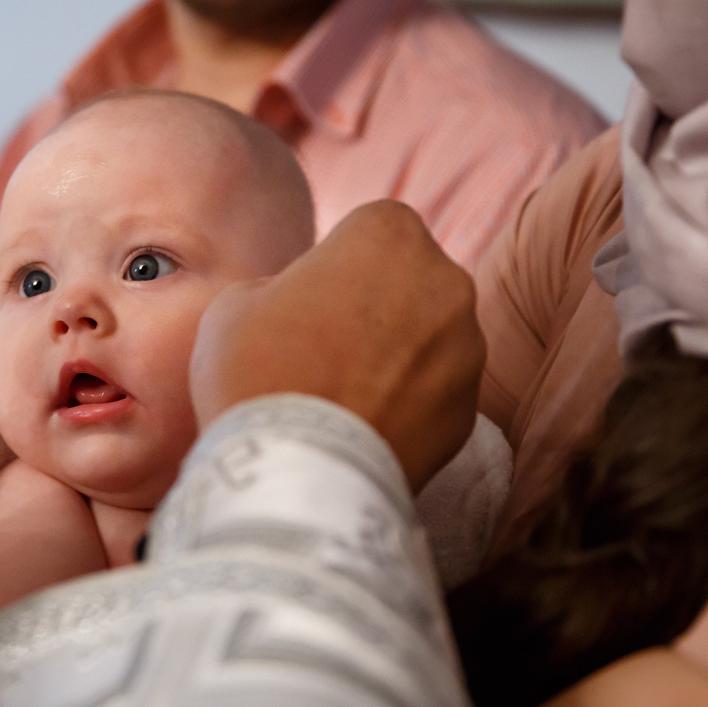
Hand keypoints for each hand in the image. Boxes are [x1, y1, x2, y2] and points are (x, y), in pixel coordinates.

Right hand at [190, 201, 483, 490]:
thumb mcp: (238, 300)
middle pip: (409, 282)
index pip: (368, 230)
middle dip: (376, 308)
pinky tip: (363, 428)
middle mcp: (446, 281)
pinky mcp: (469, 412)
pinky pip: (435, 395)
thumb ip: (286, 282)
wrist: (295, 476)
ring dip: (397, 357)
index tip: (306, 302)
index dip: (334, 265)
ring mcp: (467, 350)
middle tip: (323, 350)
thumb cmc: (257, 372)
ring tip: (342, 397)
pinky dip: (408, 407)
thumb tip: (304, 302)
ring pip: (428, 340)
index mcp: (391, 233)